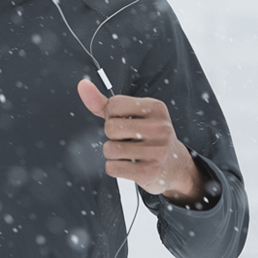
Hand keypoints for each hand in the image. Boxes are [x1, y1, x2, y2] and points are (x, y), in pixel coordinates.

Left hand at [77, 78, 204, 205]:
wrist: (174, 163)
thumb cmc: (148, 135)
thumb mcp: (132, 114)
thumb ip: (104, 102)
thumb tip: (83, 86)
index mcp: (155, 108)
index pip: (113, 105)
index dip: (112, 115)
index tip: (126, 121)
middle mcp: (160, 128)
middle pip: (110, 128)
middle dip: (112, 135)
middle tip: (127, 138)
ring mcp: (156, 151)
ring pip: (110, 149)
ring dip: (113, 153)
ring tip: (129, 152)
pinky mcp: (148, 172)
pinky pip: (113, 167)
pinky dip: (114, 167)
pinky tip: (129, 164)